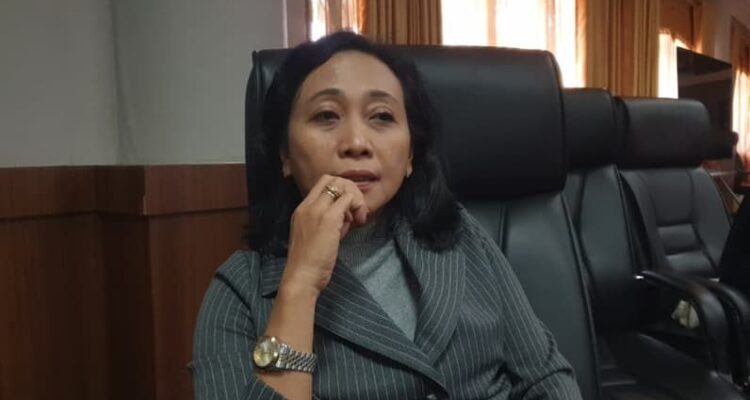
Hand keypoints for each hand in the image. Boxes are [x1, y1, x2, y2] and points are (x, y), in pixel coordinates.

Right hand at [280, 175, 368, 297]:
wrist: (301, 276)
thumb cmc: (308, 263)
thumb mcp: (315, 236)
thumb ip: (328, 223)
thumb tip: (346, 216)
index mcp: (301, 209)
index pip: (323, 184)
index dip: (339, 192)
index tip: (346, 212)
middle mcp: (308, 205)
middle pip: (333, 180)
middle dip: (349, 191)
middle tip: (355, 211)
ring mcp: (318, 210)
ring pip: (342, 187)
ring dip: (355, 200)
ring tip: (356, 220)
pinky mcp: (329, 219)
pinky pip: (348, 200)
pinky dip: (357, 208)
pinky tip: (357, 224)